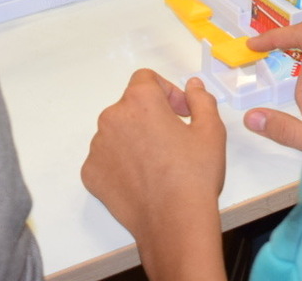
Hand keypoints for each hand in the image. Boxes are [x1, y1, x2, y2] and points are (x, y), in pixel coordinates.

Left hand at [82, 71, 227, 279]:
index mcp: (140, 101)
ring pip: (117, 132)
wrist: (174, 222)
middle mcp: (112, 118)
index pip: (146, 79)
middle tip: (173, 139)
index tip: (181, 112)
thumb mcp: (211, 131)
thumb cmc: (194, 175)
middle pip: (130, 106)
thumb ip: (201, 100)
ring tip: (158, 163)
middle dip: (150, 115)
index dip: (167, 91)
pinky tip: (142, 179)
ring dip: (134, 138)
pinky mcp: (91, 173)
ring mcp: (97, 146)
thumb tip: (192, 86)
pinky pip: (106, 158)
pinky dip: (121, 163)